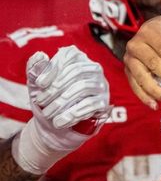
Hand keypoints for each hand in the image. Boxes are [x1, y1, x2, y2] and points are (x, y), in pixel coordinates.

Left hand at [12, 46, 110, 173]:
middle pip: (77, 71)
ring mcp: (101, 85)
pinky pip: (91, 105)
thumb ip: (35, 68)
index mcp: (77, 59)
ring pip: (84, 87)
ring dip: (62, 102)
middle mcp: (93, 69)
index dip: (53, 69)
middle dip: (56, 88)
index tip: (39, 84)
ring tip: (49, 114)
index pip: (69, 56)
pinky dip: (73, 114)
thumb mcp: (36, 85)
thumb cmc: (47, 100)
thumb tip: (40, 55)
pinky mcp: (104, 102)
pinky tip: (60, 122)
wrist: (53, 125)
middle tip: (41, 102)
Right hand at [123, 15, 160, 108]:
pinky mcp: (128, 72)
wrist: (154, 33)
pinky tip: (155, 105)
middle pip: (151, 62)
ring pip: (140, 76)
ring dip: (154, 90)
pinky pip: (134, 86)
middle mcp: (136, 44)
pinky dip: (144, 97)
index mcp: (150, 31)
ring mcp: (130, 59)